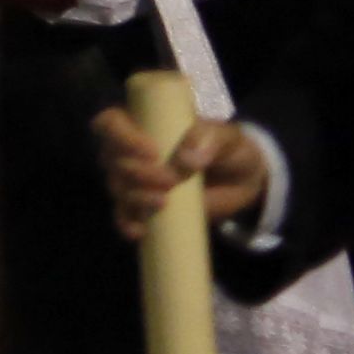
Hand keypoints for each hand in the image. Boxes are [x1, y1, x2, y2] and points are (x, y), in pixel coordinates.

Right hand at [90, 103, 268, 241]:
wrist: (243, 182)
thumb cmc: (230, 149)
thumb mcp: (228, 137)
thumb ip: (209, 139)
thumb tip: (187, 160)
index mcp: (146, 123)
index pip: (111, 123)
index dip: (122, 137)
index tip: (151, 152)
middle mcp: (132, 150)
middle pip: (111, 158)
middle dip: (136, 172)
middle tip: (170, 181)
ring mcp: (136, 180)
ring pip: (117, 186)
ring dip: (134, 196)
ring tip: (163, 203)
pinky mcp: (144, 206)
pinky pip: (123, 215)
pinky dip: (126, 223)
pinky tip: (138, 231)